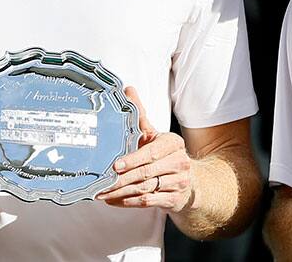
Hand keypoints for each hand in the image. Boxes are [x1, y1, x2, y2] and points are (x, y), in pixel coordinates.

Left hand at [97, 87, 193, 211]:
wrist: (190, 181)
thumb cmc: (166, 155)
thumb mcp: (155, 134)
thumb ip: (140, 114)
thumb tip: (128, 89)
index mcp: (173, 143)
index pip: (152, 152)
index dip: (133, 160)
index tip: (115, 165)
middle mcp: (179, 162)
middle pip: (146, 172)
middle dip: (121, 179)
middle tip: (101, 183)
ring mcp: (179, 182)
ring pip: (145, 188)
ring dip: (121, 192)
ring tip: (102, 193)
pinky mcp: (174, 199)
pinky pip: (148, 201)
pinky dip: (129, 202)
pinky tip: (114, 200)